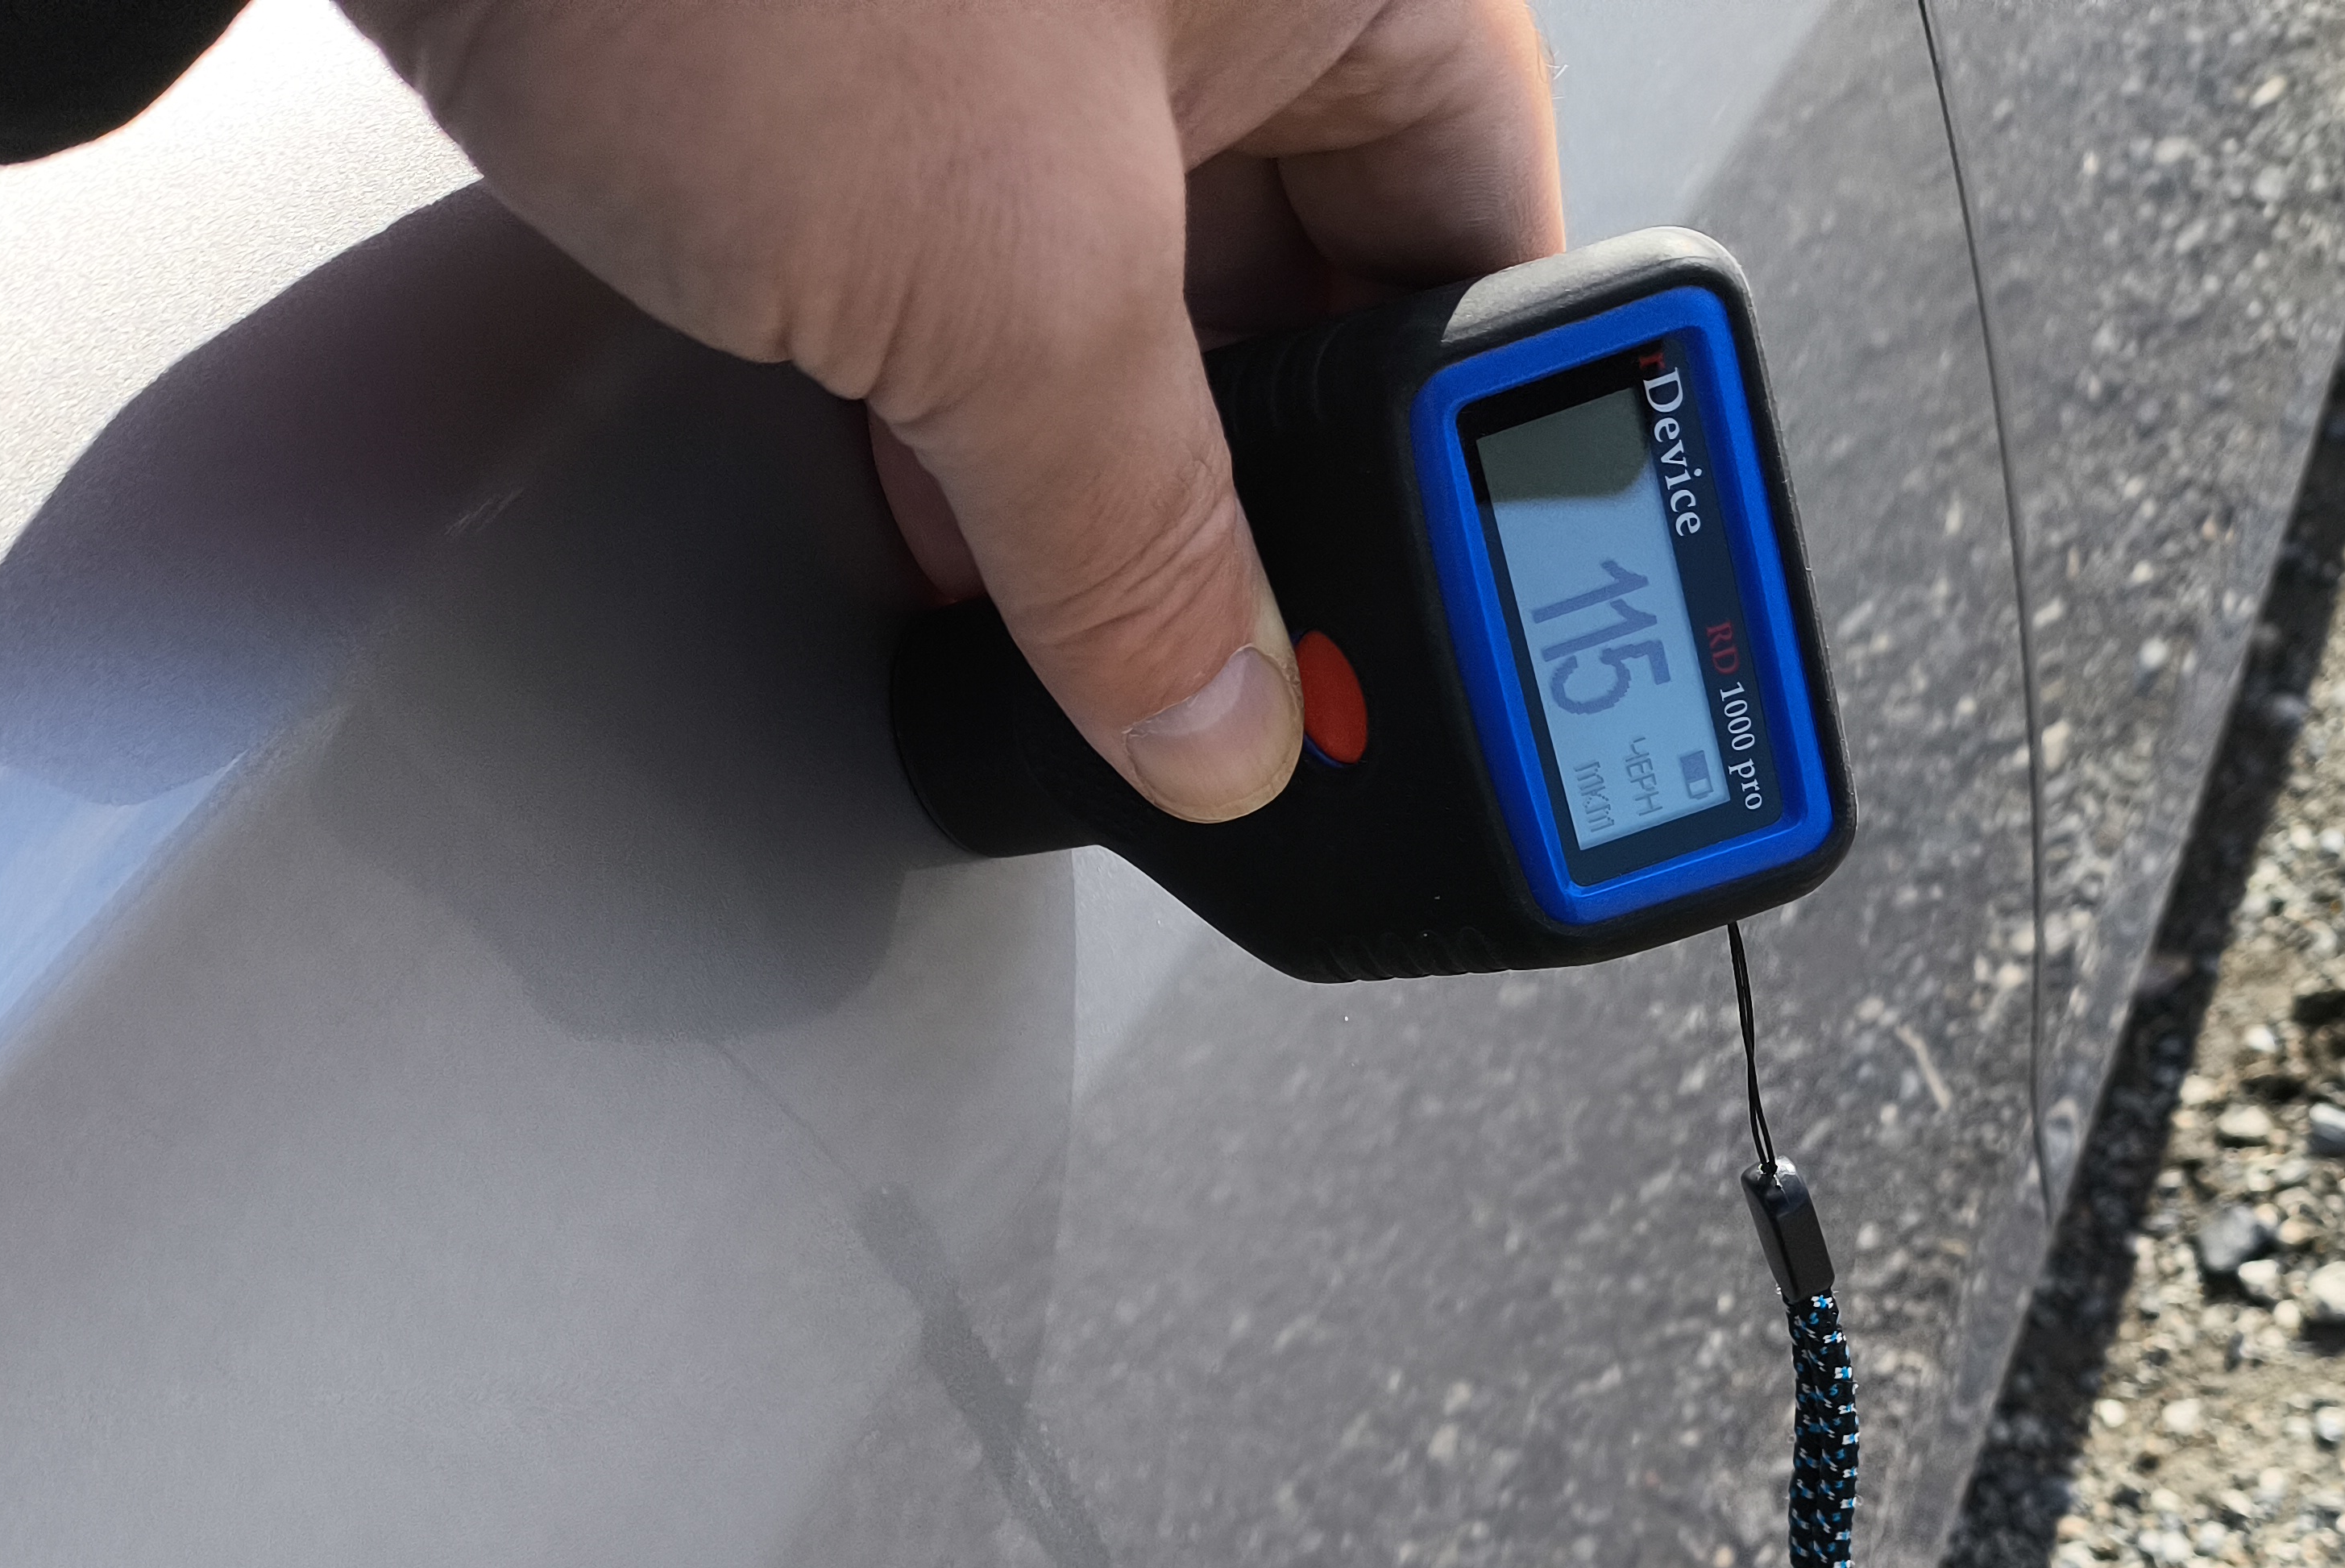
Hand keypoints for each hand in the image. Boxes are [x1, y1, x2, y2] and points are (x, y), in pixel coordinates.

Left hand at [341, 0, 1562, 822]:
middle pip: (1309, 296)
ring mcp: (1033, 9)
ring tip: (1058, 624)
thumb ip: (1140, 537)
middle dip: (1241, 503)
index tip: (1401, 648)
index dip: (1459, 482)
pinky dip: (946, 400)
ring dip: (1078, 477)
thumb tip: (1221, 719)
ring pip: (1125, 294)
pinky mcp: (856, 47)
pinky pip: (964, 262)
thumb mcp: (1004, 280)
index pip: (1488, 263)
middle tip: (1211, 670)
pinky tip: (916, 511)